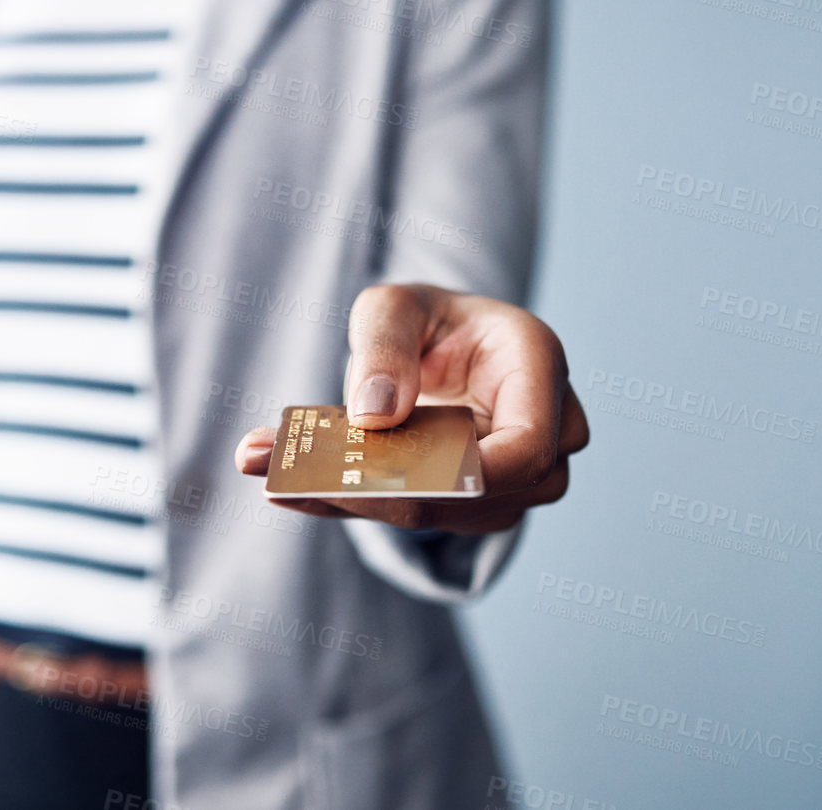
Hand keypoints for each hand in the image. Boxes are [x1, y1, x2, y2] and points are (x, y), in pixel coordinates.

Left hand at [233, 283, 588, 533]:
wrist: (435, 348)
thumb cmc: (426, 320)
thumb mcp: (394, 306)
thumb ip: (383, 345)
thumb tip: (375, 414)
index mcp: (536, 367)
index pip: (528, 448)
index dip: (468, 474)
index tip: (387, 471)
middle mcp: (545, 428)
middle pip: (486, 495)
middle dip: (392, 493)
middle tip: (300, 480)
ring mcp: (516, 476)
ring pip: (450, 515)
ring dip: (362, 501)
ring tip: (276, 475)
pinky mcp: (473, 505)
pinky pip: (417, 515)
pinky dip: (352, 502)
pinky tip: (285, 485)